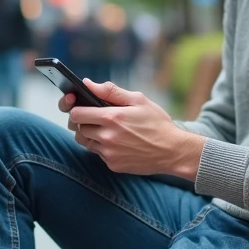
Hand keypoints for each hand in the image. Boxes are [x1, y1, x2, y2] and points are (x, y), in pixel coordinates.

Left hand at [67, 80, 204, 179]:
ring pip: (85, 142)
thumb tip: (88, 84)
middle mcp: (107, 137)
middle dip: (83, 122)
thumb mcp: (138, 100)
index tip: (82, 107)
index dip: (76, 109)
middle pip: (78, 128)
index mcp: (112, 118)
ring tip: (105, 129)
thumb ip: (110, 91)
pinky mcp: (113, 164)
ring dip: (90, 134)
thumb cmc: (157, 123)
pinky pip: (97, 153)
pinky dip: (102, 147)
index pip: (76, 114)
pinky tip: (117, 142)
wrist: (173, 151)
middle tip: (95, 118)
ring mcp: (109, 153)